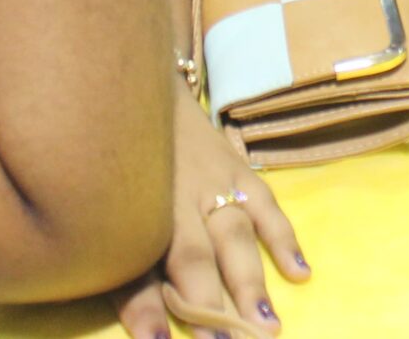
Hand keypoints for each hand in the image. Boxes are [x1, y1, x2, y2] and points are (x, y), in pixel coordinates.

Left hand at [113, 110, 307, 338]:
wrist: (136, 92)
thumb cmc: (118, 170)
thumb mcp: (108, 217)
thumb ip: (124, 275)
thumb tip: (146, 333)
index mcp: (133, 213)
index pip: (139, 271)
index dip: (147, 310)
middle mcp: (174, 199)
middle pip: (193, 258)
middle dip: (209, 304)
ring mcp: (211, 182)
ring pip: (233, 236)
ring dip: (248, 282)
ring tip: (267, 325)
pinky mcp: (237, 168)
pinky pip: (266, 205)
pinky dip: (283, 239)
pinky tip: (300, 273)